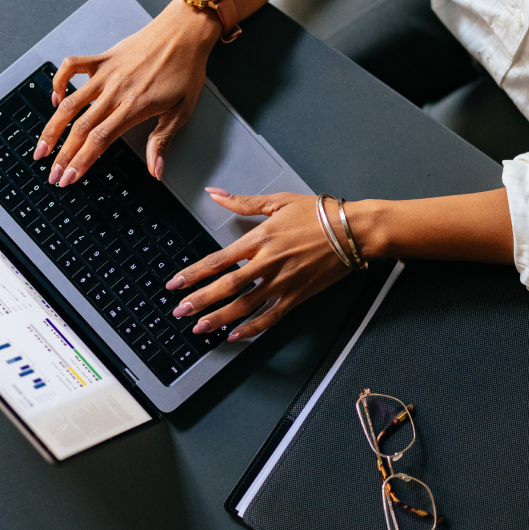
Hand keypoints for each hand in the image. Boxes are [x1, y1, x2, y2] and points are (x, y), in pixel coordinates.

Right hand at [34, 0, 220, 186]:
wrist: (185, 31)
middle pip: (80, 128)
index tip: (68, 178)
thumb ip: (163, 142)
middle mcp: (115, 91)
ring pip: (70, 103)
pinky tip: (55, 98)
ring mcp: (106, 73)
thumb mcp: (182, 111)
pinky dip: (58, 81)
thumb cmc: (186, 69)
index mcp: (134, 107)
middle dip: (63, 155)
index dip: (80, 162)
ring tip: (41, 148)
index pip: (99, 141)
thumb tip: (156, 171)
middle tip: (52, 174)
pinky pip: (71, 66)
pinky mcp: (103, 58)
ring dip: (52, 128)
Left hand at [167, 190, 355, 340]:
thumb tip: (216, 194)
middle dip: (199, 301)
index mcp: (259, 239)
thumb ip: (243, 202)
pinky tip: (235, 335)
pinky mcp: (298, 296)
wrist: (353, 231)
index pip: (218, 260)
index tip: (175, 284)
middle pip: (226, 286)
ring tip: (199, 328)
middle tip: (179, 311)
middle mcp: (267, 263)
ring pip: (244, 306)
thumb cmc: (318, 214)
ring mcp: (283, 282)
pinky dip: (252, 329)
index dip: (193, 274)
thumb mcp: (278, 201)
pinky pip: (271, 317)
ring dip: (219, 318)